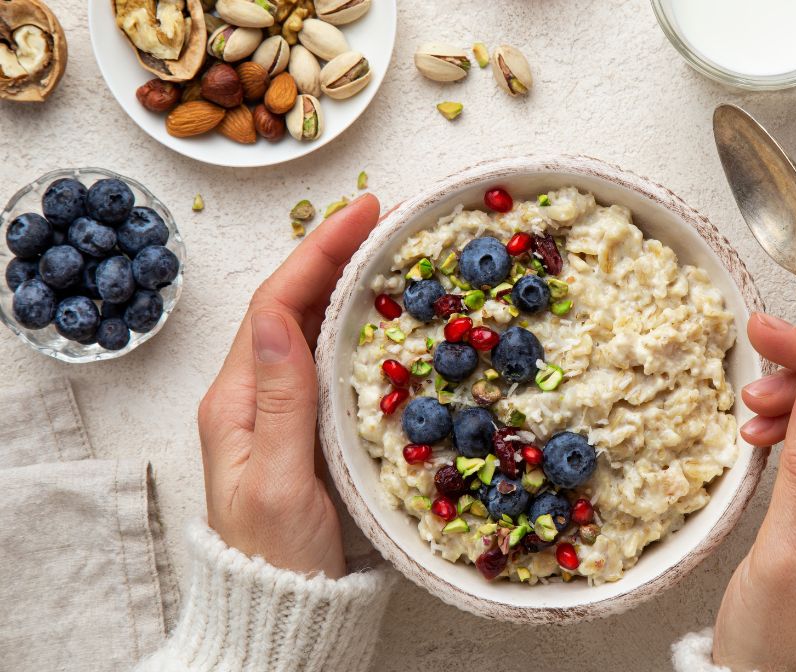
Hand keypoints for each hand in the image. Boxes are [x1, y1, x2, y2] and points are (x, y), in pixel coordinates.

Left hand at [197, 194, 380, 578]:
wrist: (284, 607)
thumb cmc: (280, 555)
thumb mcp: (280, 481)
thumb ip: (281, 402)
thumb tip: (278, 320)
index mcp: (239, 400)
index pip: (277, 305)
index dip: (319, 252)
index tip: (364, 212)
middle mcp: (255, 394)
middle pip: (292, 303)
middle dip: (335, 252)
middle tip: (387, 216)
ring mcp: (280, 408)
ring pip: (311, 326)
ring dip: (346, 280)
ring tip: (389, 246)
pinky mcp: (307, 425)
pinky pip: (329, 357)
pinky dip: (356, 322)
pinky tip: (385, 311)